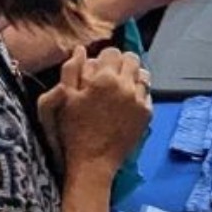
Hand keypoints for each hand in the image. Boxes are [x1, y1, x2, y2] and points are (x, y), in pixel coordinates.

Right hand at [38, 41, 152, 171]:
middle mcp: (126, 86)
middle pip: (131, 59)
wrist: (93, 161)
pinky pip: (147, 93)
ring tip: (121, 88)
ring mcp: (139, 101)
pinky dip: (139, 93)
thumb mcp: (64, 97)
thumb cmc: (74, 130)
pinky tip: (127, 103)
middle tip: (110, 76)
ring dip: (132, 76)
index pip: (112, 51)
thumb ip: (71, 69)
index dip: (104, 57)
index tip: (98, 68)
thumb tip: (81, 50)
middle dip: (120, 63)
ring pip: (143, 74)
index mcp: (104, 79)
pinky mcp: (146, 114)